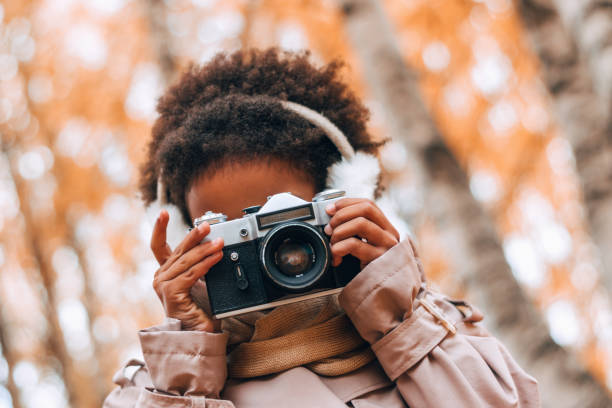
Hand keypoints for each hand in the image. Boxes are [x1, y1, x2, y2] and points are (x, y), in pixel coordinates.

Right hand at [150, 209, 223, 331]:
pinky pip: (191, 273)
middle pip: (177, 249)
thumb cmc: (201, 310)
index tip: (163, 212)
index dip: (160, 227)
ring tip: (220, 243)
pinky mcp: (171, 294)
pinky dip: (206, 264)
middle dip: (194, 235)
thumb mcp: (201, 280)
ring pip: (186, 260)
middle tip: (209, 225)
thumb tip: (214, 244)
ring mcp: (163, 286)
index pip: (159, 246)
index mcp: (166, 272)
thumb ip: (201, 264)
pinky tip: (216, 258)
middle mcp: (161, 277)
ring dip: (205, 250)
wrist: (199, 335)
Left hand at [324, 198, 398, 267]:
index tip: (330, 209)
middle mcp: (390, 234)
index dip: (346, 203)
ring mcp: (387, 247)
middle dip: (341, 215)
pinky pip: (354, 245)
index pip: (368, 204)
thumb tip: (331, 217)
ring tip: (333, 244)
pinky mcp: (379, 260)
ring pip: (360, 223)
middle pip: (366, 209)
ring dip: (339, 231)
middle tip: (329, 228)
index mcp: (386, 228)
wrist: (381, 298)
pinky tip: (336, 258)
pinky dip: (338, 248)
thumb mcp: (364, 247)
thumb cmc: (368, 271)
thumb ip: (354, 232)